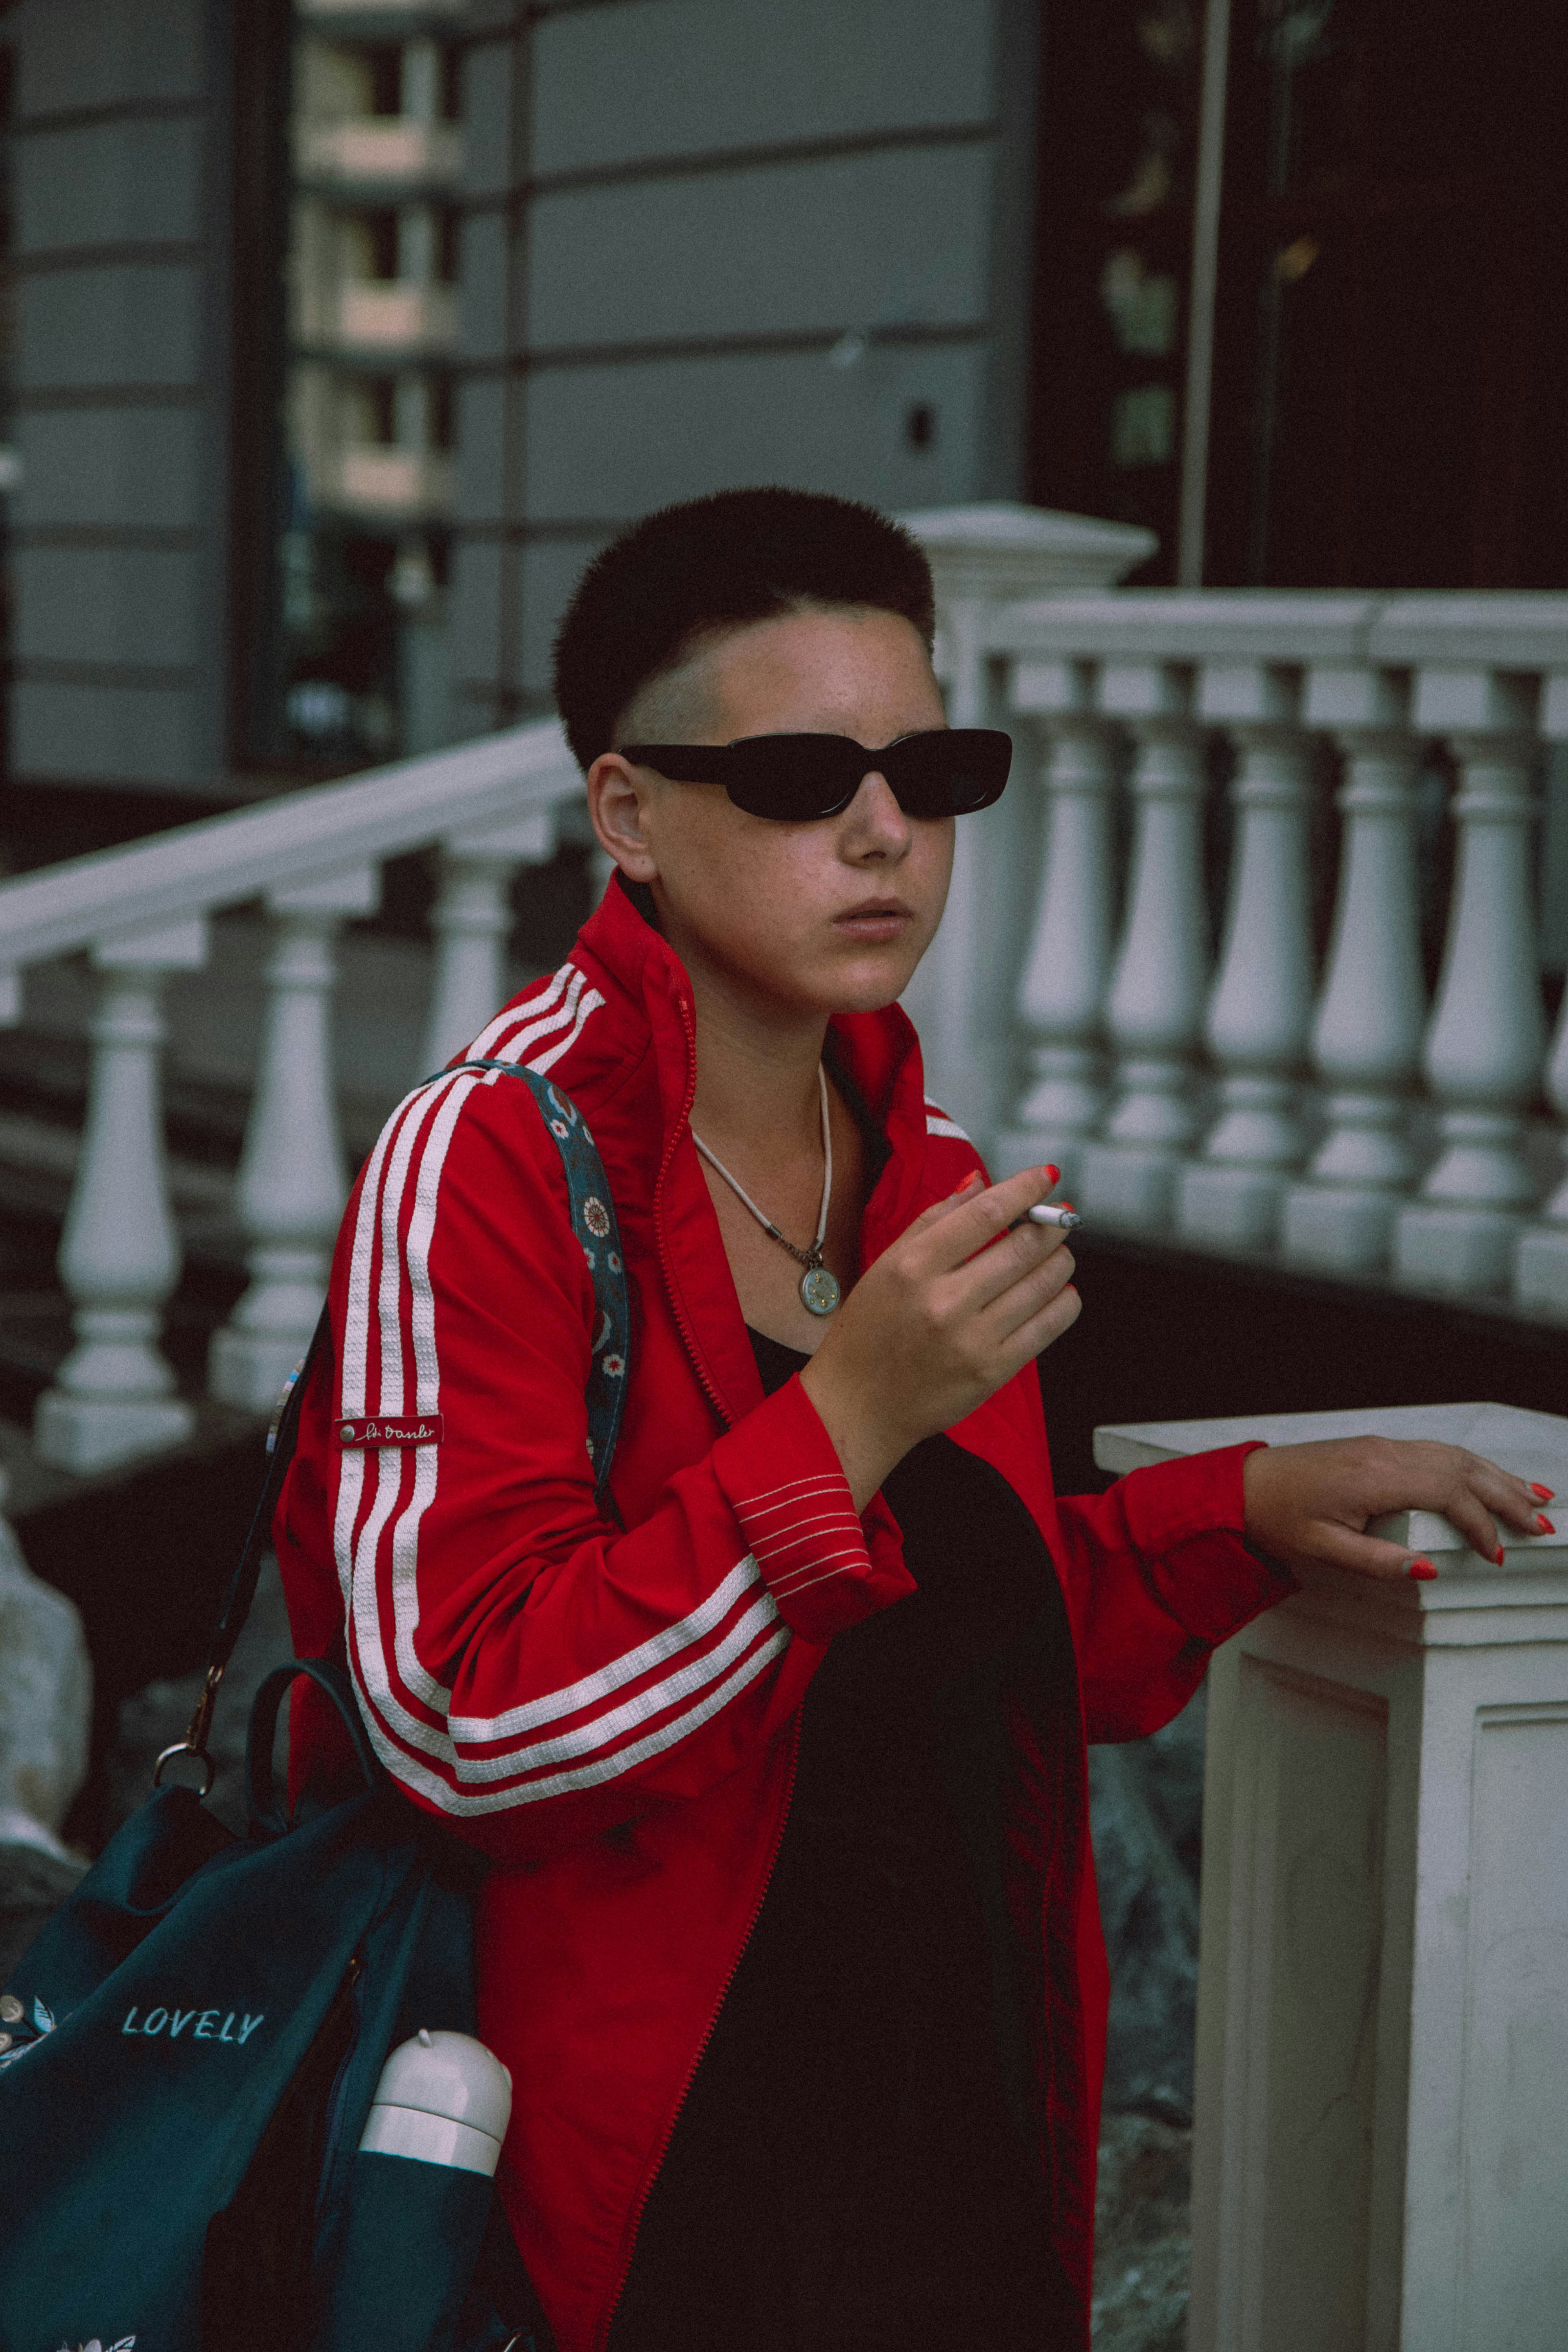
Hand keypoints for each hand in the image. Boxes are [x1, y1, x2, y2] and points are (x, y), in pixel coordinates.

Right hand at [800, 1165, 1079, 1510]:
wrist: (858, 1405)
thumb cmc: (868, 1332)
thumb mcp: (887, 1266)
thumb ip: (933, 1220)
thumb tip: (979, 1182)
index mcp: (912, 1268)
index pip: (984, 1214)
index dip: (1025, 1189)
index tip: (1048, 1176)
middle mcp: (944, 1302)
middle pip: (1022, 1247)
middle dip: (1053, 1224)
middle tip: (1061, 1216)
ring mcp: (972, 1339)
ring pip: (1043, 1283)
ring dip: (1061, 1259)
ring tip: (1057, 1252)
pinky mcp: (993, 1371)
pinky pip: (1049, 1326)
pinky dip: (1064, 1301)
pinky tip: (1057, 1291)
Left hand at [1241, 1437, 1552, 1581]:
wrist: (1246, 1485)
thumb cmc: (1280, 1516)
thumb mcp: (1323, 1550)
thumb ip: (1378, 1562)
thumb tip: (1430, 1571)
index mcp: (1376, 1478)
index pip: (1448, 1495)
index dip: (1480, 1525)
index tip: (1497, 1555)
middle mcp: (1386, 1455)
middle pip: (1463, 1469)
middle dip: (1507, 1497)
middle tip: (1544, 1524)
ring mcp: (1384, 1447)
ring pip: (1455, 1456)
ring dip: (1497, 1477)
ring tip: (1537, 1498)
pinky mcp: (1379, 1448)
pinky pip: (1437, 1452)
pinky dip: (1471, 1465)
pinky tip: (1488, 1477)